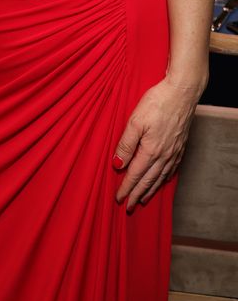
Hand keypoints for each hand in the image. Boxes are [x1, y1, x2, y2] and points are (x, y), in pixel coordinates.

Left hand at [113, 76, 200, 210]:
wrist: (182, 93)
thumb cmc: (156, 103)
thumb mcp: (135, 121)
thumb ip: (126, 144)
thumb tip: (117, 165)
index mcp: (151, 150)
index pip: (135, 175)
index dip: (126, 188)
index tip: (118, 199)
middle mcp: (164, 156)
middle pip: (148, 180)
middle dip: (136, 194)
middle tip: (128, 207)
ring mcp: (174, 152)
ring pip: (160, 178)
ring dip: (150, 190)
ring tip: (142, 199)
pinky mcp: (180, 147)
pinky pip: (171, 170)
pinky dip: (164, 180)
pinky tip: (161, 181)